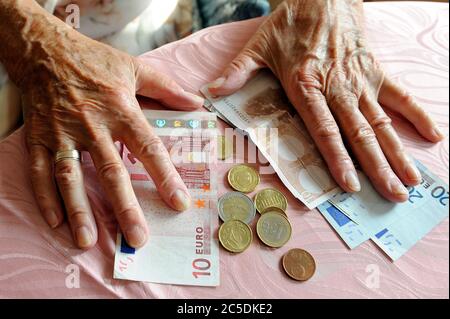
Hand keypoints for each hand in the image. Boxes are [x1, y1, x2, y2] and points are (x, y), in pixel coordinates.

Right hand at [6, 5, 202, 248]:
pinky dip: (44, 197)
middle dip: (125, 207)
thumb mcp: (136, 68)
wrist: (46, 49)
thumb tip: (198, 103)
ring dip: (79, 210)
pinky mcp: (38, 137)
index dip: (165, 177)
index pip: (148, 148)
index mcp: (121, 110)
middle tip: (138, 238)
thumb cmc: (95, 61)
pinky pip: (39, 171)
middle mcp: (93, 126)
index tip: (179, 203)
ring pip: (72, 177)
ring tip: (88, 241)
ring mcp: (62, 134)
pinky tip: (54, 222)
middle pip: (111, 172)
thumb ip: (168, 88)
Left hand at [208, 0, 443, 201]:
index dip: (338, 158)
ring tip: (411, 180)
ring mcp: (360, 80)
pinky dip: (416, 114)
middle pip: (360, 133)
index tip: (350, 184)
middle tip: (393, 195)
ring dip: (397, 152)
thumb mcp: (258, 46)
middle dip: (377, 167)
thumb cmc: (289, 24)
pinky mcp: (375, 70)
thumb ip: (237, 73)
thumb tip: (210, 93)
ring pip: (382, 122)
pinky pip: (400, 95)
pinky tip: (433, 135)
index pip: (325, 129)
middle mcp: (337, 88)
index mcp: (307, 86)